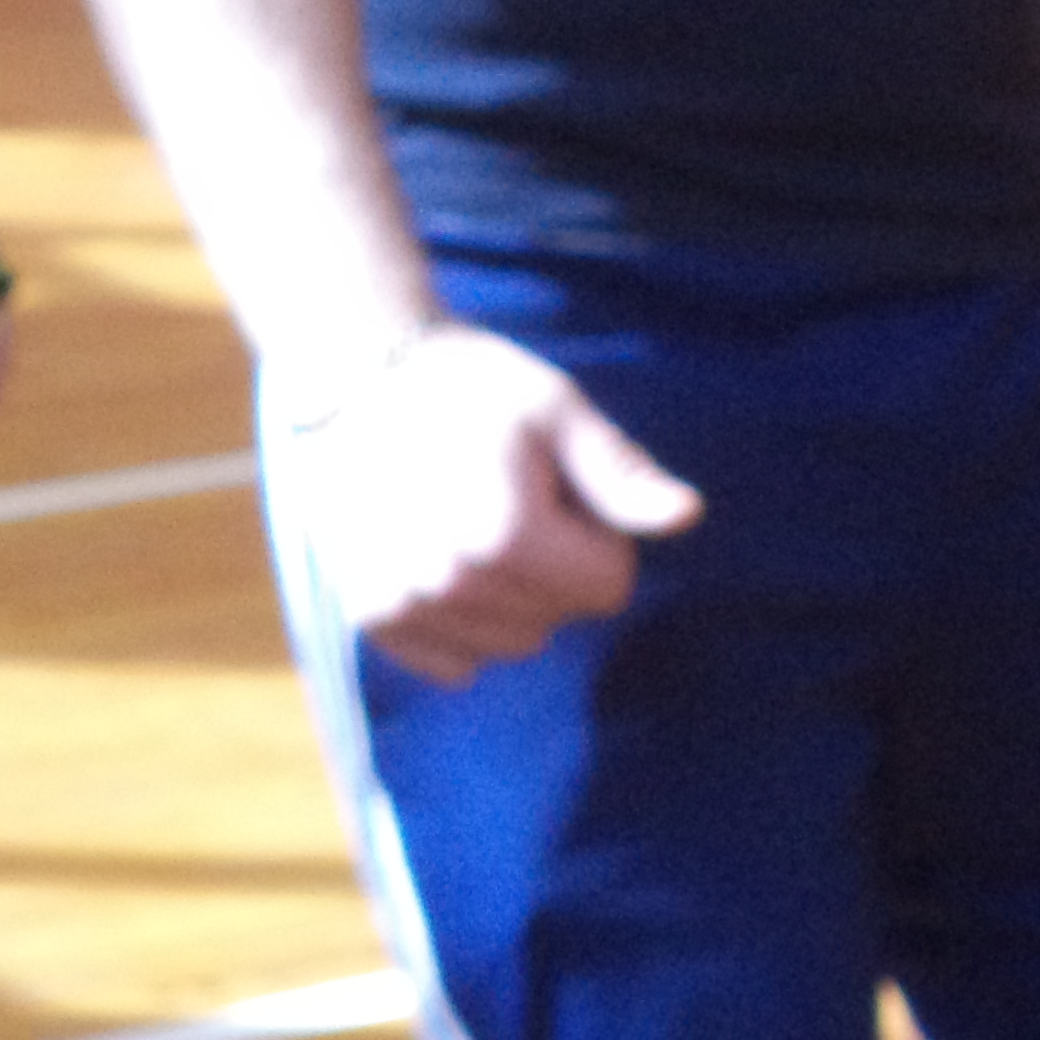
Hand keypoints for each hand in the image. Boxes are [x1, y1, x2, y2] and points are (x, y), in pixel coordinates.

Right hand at [276, 325, 702, 687]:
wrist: (350, 377)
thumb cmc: (466, 385)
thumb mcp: (553, 408)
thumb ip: (620, 474)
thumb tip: (689, 516)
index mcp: (507, 535)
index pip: (608, 585)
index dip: (592, 531)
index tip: (549, 483)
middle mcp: (452, 585)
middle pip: (559, 617)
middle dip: (550, 562)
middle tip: (502, 491)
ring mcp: (405, 607)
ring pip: (511, 643)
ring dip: (507, 595)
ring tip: (464, 515)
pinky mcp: (372, 619)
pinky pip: (455, 662)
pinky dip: (460, 622)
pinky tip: (435, 553)